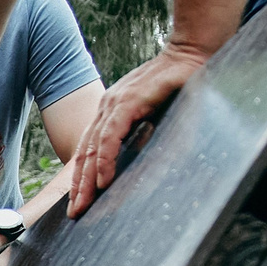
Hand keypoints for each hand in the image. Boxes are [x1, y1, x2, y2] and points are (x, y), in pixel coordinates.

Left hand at [68, 41, 212, 217]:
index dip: (82, 175)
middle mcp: (107, 108)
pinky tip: (103, 181)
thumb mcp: (154, 113)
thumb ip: (142, 134)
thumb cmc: (178, 82)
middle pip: (86, 153)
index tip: (78, 199)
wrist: (191, 52)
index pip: (90, 149)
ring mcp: (115, 104)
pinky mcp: (128, 102)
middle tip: (74, 213)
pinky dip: (106, 160)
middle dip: (79, 186)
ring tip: (82, 205)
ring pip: (93, 149)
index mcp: (110, 111)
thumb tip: (140, 161)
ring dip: (87, 180)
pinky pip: (111, 137)